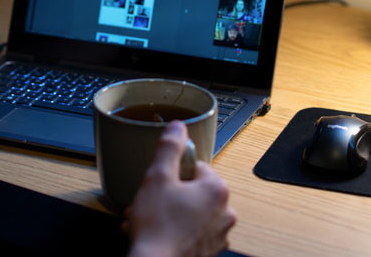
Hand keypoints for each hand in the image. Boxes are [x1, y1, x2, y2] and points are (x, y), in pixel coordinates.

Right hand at [125, 121, 236, 256]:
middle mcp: (224, 213)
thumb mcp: (158, 177)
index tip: (161, 182)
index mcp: (217, 190)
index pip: (196, 167)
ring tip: (146, 220)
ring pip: (190, 213)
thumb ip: (170, 148)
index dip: (173, 173)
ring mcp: (217, 235)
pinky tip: (155, 233)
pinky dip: (174, 231)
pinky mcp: (208, 252)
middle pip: (193, 191)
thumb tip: (178, 127)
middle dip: (168, 195)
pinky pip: (191, 233)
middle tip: (150, 202)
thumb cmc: (157, 228)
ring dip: (168, 213)